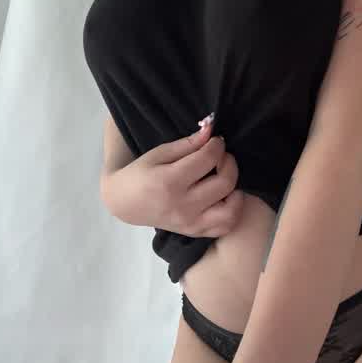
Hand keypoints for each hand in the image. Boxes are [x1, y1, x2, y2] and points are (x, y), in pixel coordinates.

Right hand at [100, 121, 243, 236]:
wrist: (125, 203)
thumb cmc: (140, 174)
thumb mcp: (159, 153)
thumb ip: (187, 144)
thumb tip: (210, 130)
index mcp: (170, 182)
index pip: (207, 159)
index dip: (217, 145)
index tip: (216, 140)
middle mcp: (183, 206)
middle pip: (224, 183)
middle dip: (229, 163)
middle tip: (222, 156)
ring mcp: (190, 223)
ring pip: (231, 210)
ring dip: (236, 190)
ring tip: (225, 179)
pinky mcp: (194, 232)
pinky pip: (225, 226)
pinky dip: (233, 211)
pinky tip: (224, 197)